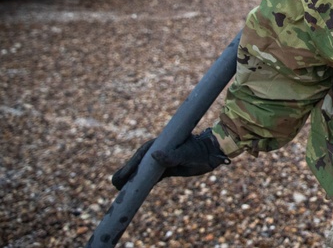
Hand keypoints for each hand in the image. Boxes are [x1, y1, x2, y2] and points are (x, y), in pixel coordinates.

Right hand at [111, 129, 229, 189]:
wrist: (212, 152)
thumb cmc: (201, 150)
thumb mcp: (187, 153)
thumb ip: (173, 155)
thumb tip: (154, 156)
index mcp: (160, 145)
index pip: (140, 156)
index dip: (129, 166)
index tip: (121, 176)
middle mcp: (158, 152)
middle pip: (138, 164)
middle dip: (126, 173)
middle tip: (116, 185)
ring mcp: (161, 160)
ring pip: (143, 171)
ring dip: (133, 179)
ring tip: (120, 190)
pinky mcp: (166, 168)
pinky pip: (151, 177)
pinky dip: (143, 183)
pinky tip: (135, 191)